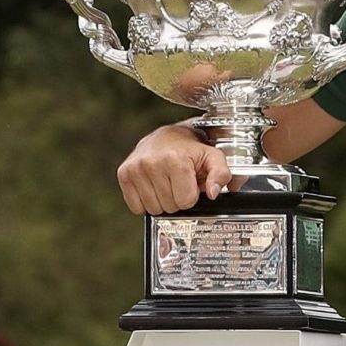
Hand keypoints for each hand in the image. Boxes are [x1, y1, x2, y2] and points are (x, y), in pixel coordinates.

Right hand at [116, 124, 230, 214]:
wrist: (167, 136)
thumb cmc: (190, 149)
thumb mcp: (213, 157)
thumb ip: (221, 174)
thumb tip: (213, 193)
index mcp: (175, 160)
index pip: (186, 201)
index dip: (192, 195)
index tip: (190, 183)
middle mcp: (152, 163)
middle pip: (169, 207)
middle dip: (177, 198)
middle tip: (178, 182)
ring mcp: (135, 169)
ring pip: (153, 209)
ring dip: (162, 201)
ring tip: (167, 183)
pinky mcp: (123, 174)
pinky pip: (136, 207)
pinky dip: (146, 202)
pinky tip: (153, 186)